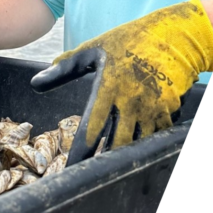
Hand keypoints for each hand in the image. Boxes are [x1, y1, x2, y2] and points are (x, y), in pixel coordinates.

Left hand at [31, 0, 212, 163]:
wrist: (177, 35)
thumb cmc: (130, 40)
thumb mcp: (95, 50)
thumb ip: (65, 68)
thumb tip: (35, 82)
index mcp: (109, 87)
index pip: (91, 128)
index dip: (81, 153)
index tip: (72, 169)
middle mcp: (131, 101)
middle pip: (116, 144)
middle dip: (104, 162)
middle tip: (93, 177)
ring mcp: (153, 108)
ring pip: (138, 144)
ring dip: (126, 157)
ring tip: (114, 169)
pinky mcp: (170, 110)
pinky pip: (158, 135)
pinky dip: (148, 142)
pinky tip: (139, 150)